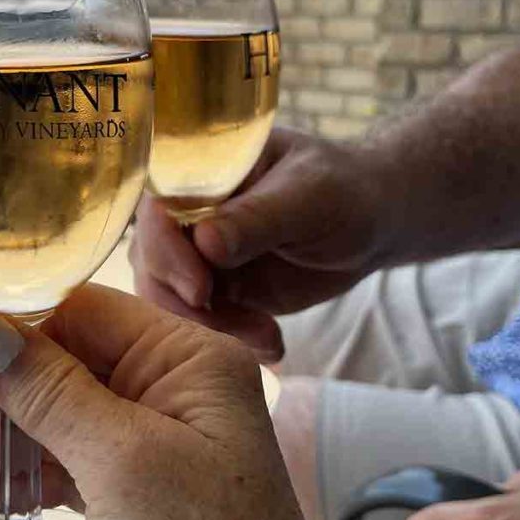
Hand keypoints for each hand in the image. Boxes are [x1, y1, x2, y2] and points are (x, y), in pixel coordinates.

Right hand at [130, 128, 389, 362]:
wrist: (369, 224)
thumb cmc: (340, 190)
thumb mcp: (308, 196)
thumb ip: (258, 218)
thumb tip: (204, 242)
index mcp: (198, 172)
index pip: (154, 209)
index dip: (165, 250)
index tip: (201, 289)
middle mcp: (185, 214)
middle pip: (151, 262)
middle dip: (186, 305)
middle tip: (244, 327)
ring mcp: (195, 255)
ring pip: (169, 300)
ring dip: (213, 329)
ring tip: (268, 338)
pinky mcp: (214, 291)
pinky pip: (200, 323)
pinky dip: (231, 341)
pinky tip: (272, 347)